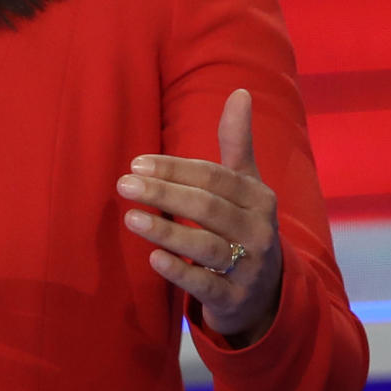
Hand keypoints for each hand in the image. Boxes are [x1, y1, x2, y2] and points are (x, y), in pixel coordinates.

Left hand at [117, 89, 282, 345]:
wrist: (266, 296)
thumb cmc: (244, 228)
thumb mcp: (246, 186)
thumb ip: (238, 142)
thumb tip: (240, 92)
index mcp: (259, 198)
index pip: (215, 178)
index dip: (176, 169)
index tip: (137, 163)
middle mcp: (258, 231)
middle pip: (208, 208)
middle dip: (165, 193)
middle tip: (124, 185)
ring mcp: (247, 268)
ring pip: (205, 246)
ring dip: (167, 231)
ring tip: (131, 219)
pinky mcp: (233, 299)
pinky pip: (205, 284)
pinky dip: (179, 271)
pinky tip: (153, 258)